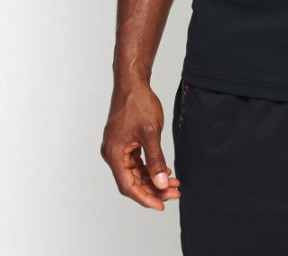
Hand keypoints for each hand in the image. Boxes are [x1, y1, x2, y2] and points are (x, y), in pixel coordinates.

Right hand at [100, 82, 181, 210]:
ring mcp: (118, 149)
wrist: (132, 83)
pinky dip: (150, 168)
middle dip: (153, 189)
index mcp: (114, 154)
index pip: (128, 186)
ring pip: (135, 173)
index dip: (145, 198)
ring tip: (173, 183)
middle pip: (132, 181)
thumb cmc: (138, 104)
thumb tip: (161, 182)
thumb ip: (156, 159)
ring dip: (153, 179)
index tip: (161, 205)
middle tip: (174, 192)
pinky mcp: (124, 143)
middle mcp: (113, 154)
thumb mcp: (151, 132)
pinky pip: (136, 162)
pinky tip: (165, 170)